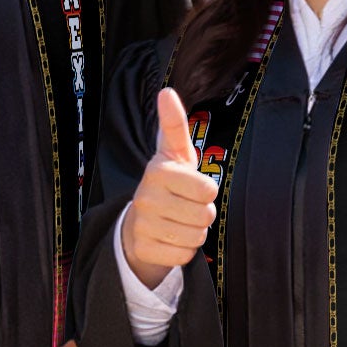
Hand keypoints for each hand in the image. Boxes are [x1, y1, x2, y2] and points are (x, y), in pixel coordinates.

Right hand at [120, 87, 217, 288]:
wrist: (138, 223)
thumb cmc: (167, 184)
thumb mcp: (174, 153)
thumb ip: (174, 124)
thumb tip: (166, 91)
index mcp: (158, 171)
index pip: (208, 190)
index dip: (207, 191)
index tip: (192, 187)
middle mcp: (146, 197)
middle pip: (205, 216)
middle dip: (202, 214)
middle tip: (186, 207)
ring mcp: (143, 225)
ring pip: (196, 237)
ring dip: (194, 232)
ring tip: (178, 222)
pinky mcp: (144, 249)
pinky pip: (184, 255)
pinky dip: (183, 250)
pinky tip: (170, 239)